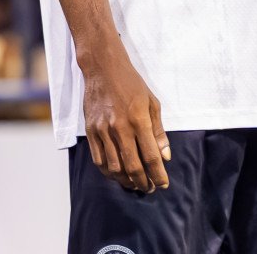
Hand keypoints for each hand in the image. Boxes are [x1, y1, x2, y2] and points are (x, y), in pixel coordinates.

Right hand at [81, 48, 171, 191]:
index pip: (151, 157)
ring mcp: (102, 130)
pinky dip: (109, 172)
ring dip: (126, 181)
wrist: (102, 68)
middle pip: (132, 167)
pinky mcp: (91, 130)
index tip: (164, 184)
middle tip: (150, 187)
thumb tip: (165, 156)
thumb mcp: (152, 103)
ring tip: (135, 183)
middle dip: (144, 183)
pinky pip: (98, 159)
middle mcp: (120, 128)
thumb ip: (159, 131)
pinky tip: (117, 173)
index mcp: (138, 121)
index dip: (159, 175)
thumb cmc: (131, 84)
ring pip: (114, 167)